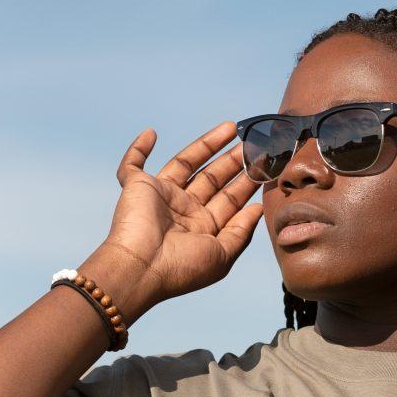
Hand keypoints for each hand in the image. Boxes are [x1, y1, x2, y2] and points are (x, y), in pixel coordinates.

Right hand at [105, 121, 263, 304]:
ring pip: (185, 163)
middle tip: (252, 143)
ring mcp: (161, 197)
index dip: (247, 182)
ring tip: (231, 128)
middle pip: (213, 178)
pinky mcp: (137, 187)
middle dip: (233, 161)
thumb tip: (258, 208)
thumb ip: (241, 231)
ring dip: (206, 145)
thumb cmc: (182, 268)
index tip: (265, 165)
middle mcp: (184, 211)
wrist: (141, 268)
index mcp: (204, 228)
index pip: (230, 200)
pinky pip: (131, 164)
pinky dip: (137, 149)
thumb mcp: (222, 255)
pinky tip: (152, 133)